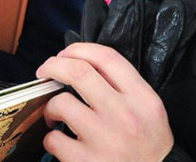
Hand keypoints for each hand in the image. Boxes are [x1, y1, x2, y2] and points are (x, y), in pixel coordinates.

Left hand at [36, 43, 172, 161]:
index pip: (107, 58)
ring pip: (61, 103)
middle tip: (45, 71)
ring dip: (50, 105)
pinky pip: (54, 139)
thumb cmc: (147, 146)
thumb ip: (124, 86)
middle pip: (78, 72)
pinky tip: (60, 140)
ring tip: (55, 113)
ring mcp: (105, 140)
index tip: (66, 54)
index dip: (79, 49)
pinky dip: (50, 137)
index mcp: (142, 99)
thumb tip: (81, 63)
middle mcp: (125, 116)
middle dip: (53, 66)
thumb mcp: (149, 110)